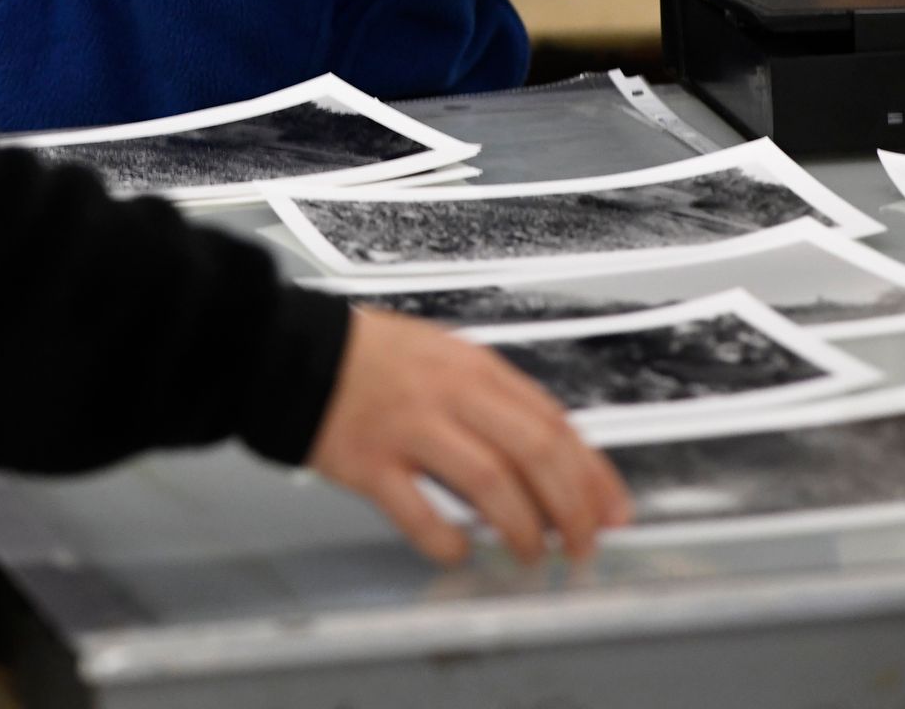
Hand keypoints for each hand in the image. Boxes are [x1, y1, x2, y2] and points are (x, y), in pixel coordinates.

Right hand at [308, 308, 630, 565]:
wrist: (294, 350)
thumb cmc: (373, 358)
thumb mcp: (445, 358)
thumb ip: (497, 401)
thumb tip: (556, 458)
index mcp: (471, 366)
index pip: (551, 420)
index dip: (590, 471)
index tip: (610, 508)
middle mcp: (446, 393)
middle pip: (532, 450)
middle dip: (570, 506)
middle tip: (582, 543)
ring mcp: (407, 427)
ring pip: (488, 481)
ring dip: (522, 527)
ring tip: (532, 553)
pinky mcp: (367, 462)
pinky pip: (418, 512)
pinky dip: (447, 541)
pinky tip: (459, 551)